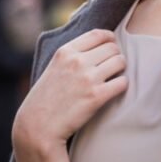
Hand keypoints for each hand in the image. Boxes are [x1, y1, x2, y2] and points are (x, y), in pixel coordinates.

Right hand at [12, 28, 126, 152]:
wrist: (38, 126)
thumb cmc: (46, 99)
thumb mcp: (54, 68)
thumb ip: (71, 56)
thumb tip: (96, 44)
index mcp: (65, 52)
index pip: (98, 34)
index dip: (110, 39)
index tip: (112, 47)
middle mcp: (77, 61)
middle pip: (113, 48)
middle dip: (115, 56)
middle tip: (112, 68)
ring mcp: (87, 78)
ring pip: (120, 62)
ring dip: (120, 70)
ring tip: (114, 78)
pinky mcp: (96, 96)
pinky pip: (122, 83)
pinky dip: (122, 86)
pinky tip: (114, 91)